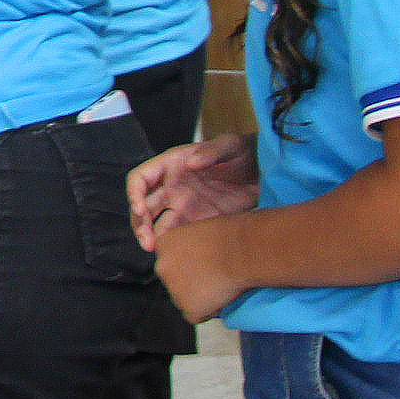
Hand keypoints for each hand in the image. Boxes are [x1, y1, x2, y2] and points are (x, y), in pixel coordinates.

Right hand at [131, 137, 260, 247]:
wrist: (265, 172)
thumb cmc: (245, 152)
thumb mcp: (230, 146)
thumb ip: (211, 151)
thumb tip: (190, 162)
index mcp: (172, 165)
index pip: (140, 179)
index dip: (134, 194)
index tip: (140, 210)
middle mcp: (172, 186)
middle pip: (144, 206)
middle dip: (140, 224)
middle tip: (146, 242)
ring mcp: (184, 205)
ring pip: (157, 223)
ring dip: (151, 236)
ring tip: (155, 251)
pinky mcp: (198, 221)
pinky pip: (178, 234)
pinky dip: (172, 243)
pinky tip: (176, 252)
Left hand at [153, 216, 244, 324]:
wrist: (243, 252)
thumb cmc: (230, 234)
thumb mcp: (200, 228)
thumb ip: (191, 242)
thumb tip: (198, 252)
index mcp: (164, 244)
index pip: (170, 261)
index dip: (188, 264)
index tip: (204, 264)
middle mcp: (163, 267)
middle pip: (174, 280)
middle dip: (190, 282)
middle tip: (213, 278)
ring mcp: (174, 290)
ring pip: (184, 300)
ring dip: (199, 297)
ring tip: (220, 288)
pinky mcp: (189, 309)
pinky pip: (195, 316)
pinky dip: (208, 312)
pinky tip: (221, 300)